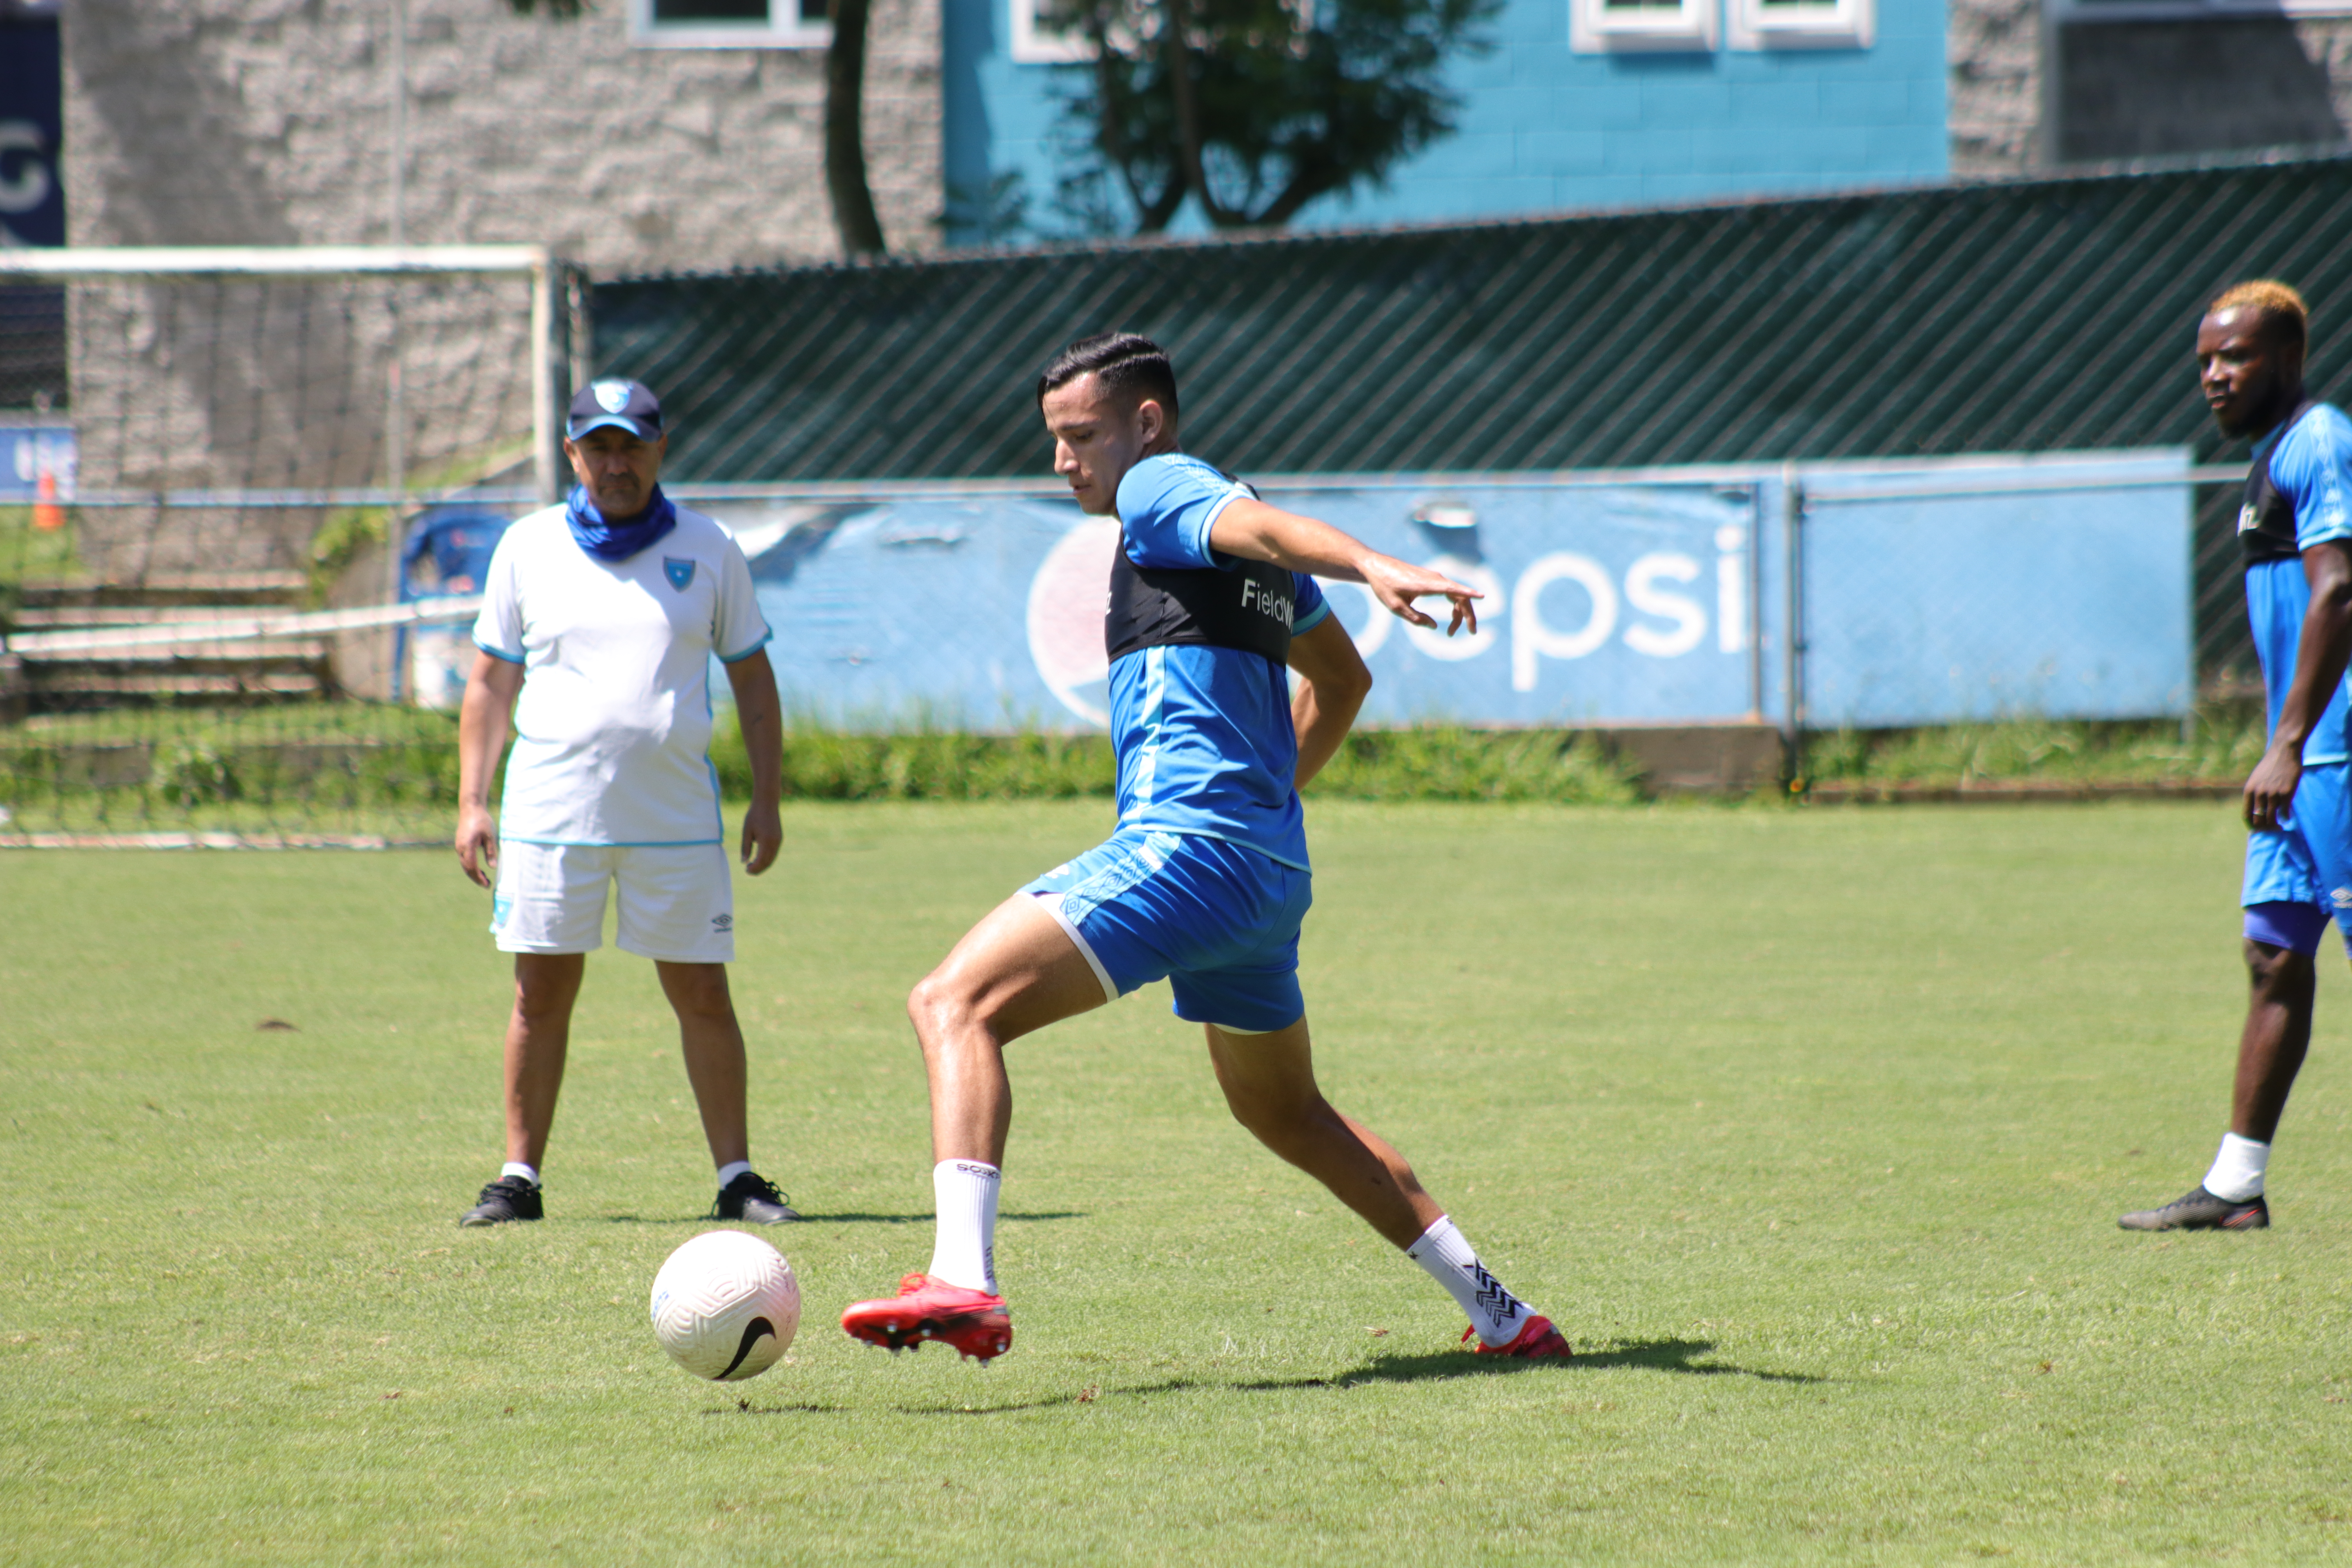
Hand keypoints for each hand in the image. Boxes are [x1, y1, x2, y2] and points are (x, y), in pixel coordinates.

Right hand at [455, 804, 498, 888]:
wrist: (471, 808)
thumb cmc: (482, 820)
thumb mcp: (490, 836)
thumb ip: (491, 851)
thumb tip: (493, 867)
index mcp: (467, 846)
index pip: (472, 867)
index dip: (479, 877)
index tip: (487, 884)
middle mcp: (460, 848)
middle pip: (466, 868)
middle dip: (476, 878)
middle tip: (487, 885)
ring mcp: (458, 846)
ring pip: (464, 864)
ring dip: (473, 872)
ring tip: (484, 878)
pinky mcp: (460, 844)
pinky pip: (464, 858)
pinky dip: (470, 866)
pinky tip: (478, 868)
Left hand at [739, 800, 782, 875]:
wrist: (767, 802)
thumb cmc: (754, 815)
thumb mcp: (746, 831)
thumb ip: (745, 847)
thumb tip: (743, 862)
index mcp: (766, 841)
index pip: (760, 861)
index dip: (754, 868)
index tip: (746, 870)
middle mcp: (774, 843)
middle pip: (767, 862)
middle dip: (758, 869)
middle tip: (748, 871)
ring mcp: (778, 840)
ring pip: (772, 858)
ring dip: (763, 865)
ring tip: (753, 866)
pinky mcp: (779, 838)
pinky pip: (774, 852)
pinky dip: (767, 858)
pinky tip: (759, 858)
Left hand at [1361, 553, 1480, 635]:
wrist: (1376, 566)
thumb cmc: (1384, 586)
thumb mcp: (1396, 607)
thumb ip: (1416, 618)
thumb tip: (1434, 626)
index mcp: (1426, 585)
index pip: (1453, 589)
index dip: (1468, 593)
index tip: (1482, 596)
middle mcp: (1435, 579)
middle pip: (1460, 595)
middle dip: (1468, 615)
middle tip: (1472, 633)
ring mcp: (1435, 578)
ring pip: (1457, 594)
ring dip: (1460, 612)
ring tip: (1452, 632)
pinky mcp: (1432, 579)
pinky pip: (1450, 592)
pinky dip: (1454, 604)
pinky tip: (1452, 617)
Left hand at [2244, 740, 2302, 832]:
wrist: (2284, 751)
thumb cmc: (2271, 765)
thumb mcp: (2256, 778)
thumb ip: (2255, 792)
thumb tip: (2257, 808)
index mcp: (2249, 791)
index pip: (2246, 815)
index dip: (2251, 825)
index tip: (2256, 830)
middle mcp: (2259, 794)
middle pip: (2258, 819)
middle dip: (2264, 828)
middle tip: (2270, 830)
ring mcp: (2273, 794)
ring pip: (2271, 818)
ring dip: (2275, 825)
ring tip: (2279, 827)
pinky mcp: (2286, 793)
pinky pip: (2284, 812)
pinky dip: (2286, 817)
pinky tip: (2287, 818)